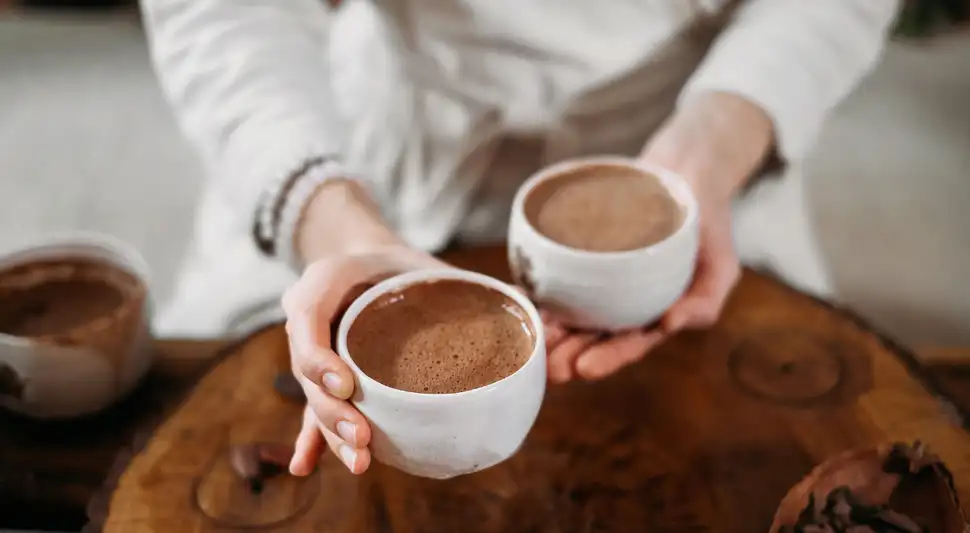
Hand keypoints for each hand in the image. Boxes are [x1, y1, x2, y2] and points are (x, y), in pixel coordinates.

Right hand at [284, 180, 447, 474]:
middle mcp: (312, 320)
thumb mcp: (422, 261)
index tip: (347, 386)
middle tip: (362, 436)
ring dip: (332, 434)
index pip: (308, 317)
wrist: (370, 262)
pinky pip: (315, 410)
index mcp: (327, 280)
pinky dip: (311, 439)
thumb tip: (535, 319)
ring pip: (315, 398)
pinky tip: (305, 467)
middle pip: (309, 372)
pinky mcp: (325, 379)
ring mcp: (315, 353)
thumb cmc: (400, 263)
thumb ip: (463, 286)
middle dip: (333, 410)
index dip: (320, 356)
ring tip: (359, 461)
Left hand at [545, 91, 773, 382]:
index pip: (628, 344)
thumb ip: (704, 301)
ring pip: (567, 310)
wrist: (686, 170)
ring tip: (530, 341)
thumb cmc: (707, 224)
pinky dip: (536, 288)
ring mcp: (597, 279)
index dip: (607, 359)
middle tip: (550, 368)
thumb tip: (670, 325)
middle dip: (567, 354)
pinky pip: (554, 274)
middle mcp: (620, 303)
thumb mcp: (721, 265)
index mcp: (652, 315)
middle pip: (590, 335)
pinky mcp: (578, 252)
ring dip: (547, 328)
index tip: (585, 369)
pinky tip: (519, 297)